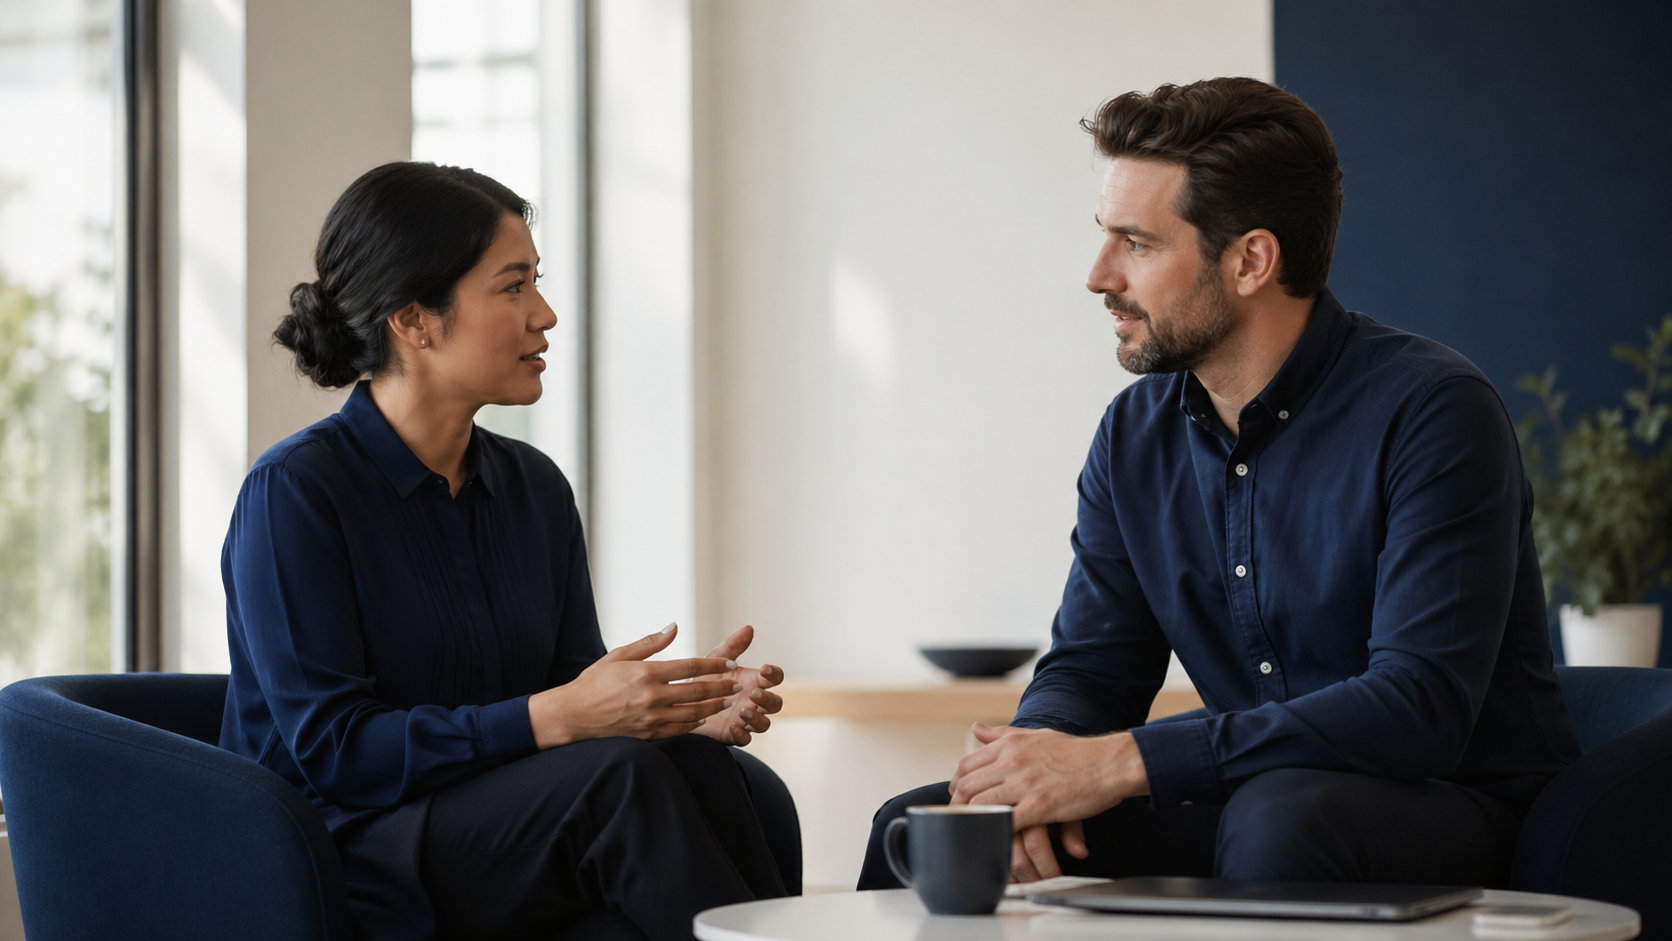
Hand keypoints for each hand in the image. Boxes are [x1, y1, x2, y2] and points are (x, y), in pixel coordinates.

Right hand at [527, 623, 739, 747]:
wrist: (573, 716)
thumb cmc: (594, 682)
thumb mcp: (619, 655)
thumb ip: (649, 643)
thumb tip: (674, 626)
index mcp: (646, 673)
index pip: (690, 667)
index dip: (715, 666)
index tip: (730, 664)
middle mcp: (652, 697)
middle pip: (697, 691)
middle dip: (721, 687)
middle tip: (738, 684)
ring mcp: (651, 718)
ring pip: (693, 713)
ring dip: (714, 707)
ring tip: (728, 701)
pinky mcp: (649, 734)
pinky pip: (680, 729)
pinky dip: (696, 723)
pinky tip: (705, 718)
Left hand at [690, 624, 784, 745]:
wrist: (680, 701)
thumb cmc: (703, 677)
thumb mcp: (715, 659)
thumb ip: (732, 645)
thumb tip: (748, 627)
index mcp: (754, 681)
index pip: (775, 677)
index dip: (774, 673)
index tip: (764, 669)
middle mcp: (753, 701)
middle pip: (776, 704)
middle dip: (769, 699)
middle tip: (754, 693)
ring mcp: (745, 719)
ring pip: (765, 724)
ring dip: (758, 719)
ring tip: (742, 711)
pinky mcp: (733, 734)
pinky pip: (746, 740)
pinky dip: (743, 734)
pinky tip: (734, 727)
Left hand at [949, 724, 1146, 878]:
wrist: (1109, 764)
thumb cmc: (1075, 752)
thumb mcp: (1035, 735)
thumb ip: (1002, 734)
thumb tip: (975, 728)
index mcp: (1009, 744)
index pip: (966, 765)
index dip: (957, 784)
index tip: (958, 798)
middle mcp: (1012, 762)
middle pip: (967, 786)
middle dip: (957, 806)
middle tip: (958, 820)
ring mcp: (1024, 784)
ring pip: (981, 804)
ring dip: (973, 821)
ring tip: (973, 832)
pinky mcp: (1039, 806)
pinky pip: (1006, 821)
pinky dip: (996, 831)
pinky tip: (995, 838)